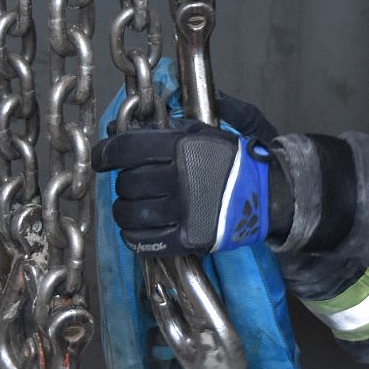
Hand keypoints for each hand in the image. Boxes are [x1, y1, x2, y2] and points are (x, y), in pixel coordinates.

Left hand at [98, 121, 274, 256]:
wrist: (269, 195)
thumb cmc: (234, 161)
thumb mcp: (205, 131)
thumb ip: (167, 127)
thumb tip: (123, 127)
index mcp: (181, 148)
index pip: (126, 149)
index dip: (105, 153)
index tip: (100, 158)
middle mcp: (178, 178)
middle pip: (127, 182)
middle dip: (123, 182)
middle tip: (132, 183)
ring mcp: (182, 211)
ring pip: (130, 212)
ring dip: (124, 209)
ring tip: (132, 206)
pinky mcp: (187, 239)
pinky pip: (144, 241)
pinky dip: (132, 235)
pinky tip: (135, 228)